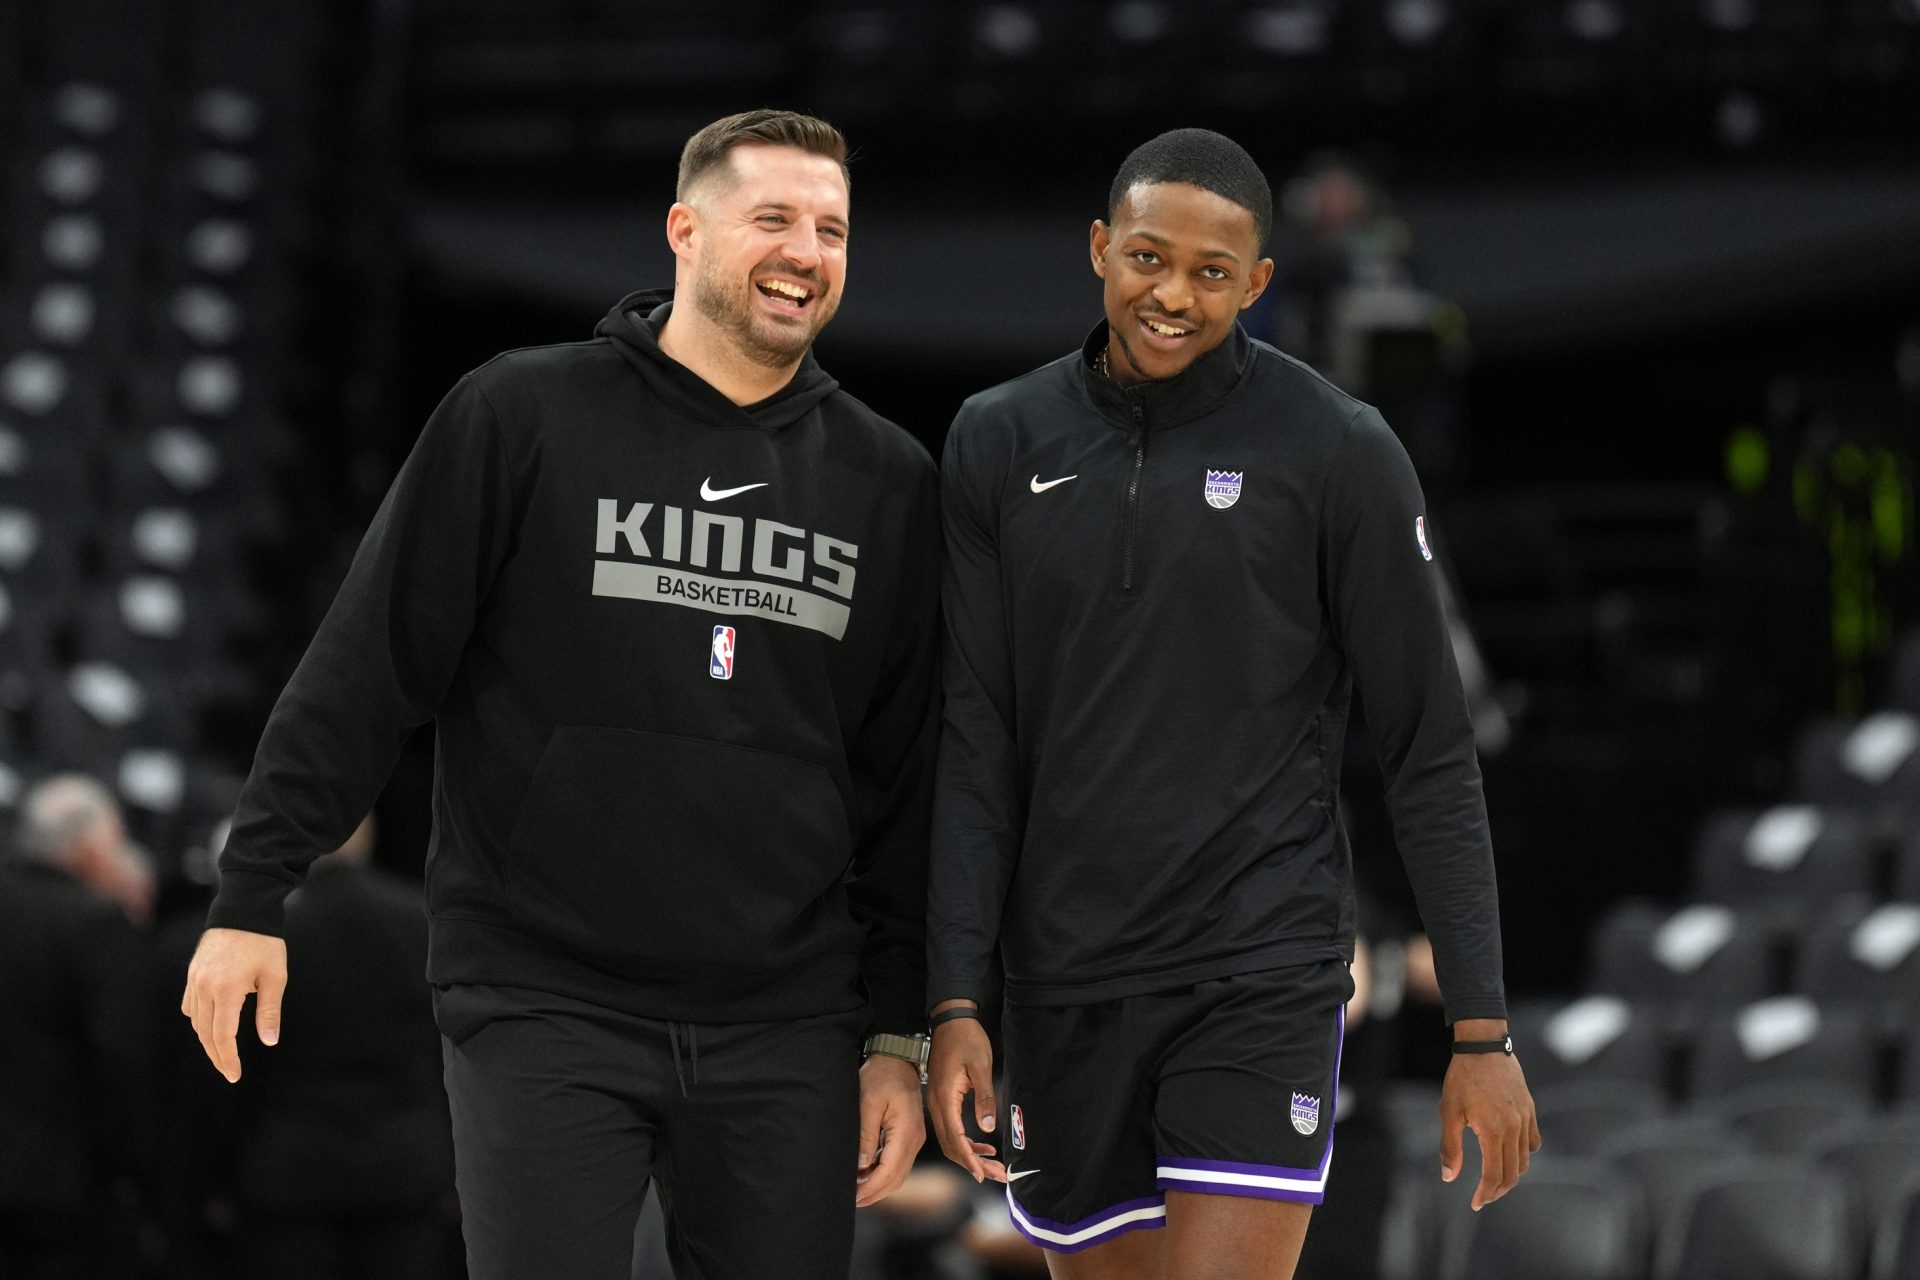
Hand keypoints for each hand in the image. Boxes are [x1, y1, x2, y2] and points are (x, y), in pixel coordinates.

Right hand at [181, 927, 286, 1082]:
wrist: (243, 909)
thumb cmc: (264, 943)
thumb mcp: (275, 977)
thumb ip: (269, 1011)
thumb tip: (269, 1041)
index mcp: (227, 989)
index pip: (223, 1035)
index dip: (228, 1059)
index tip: (234, 1075)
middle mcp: (205, 987)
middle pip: (205, 1034)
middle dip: (217, 1056)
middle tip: (229, 1072)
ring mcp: (194, 980)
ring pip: (195, 1021)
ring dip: (207, 1040)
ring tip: (223, 1053)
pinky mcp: (191, 974)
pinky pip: (190, 1005)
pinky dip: (199, 1020)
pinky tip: (211, 1026)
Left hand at [856, 1053, 925, 1206]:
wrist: (897, 1058)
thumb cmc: (881, 1075)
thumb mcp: (868, 1103)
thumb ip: (866, 1136)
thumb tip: (863, 1166)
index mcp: (907, 1132)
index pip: (889, 1171)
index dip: (871, 1187)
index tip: (852, 1196)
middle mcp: (914, 1139)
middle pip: (896, 1178)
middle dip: (874, 1192)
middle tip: (851, 1200)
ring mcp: (914, 1138)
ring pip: (898, 1174)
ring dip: (878, 1185)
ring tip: (856, 1191)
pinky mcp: (909, 1136)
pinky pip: (897, 1162)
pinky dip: (883, 1173)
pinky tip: (866, 1174)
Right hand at [926, 1004, 1004, 1182]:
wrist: (951, 1020)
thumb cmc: (967, 1039)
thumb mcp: (980, 1066)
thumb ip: (984, 1097)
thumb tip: (988, 1127)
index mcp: (944, 1097)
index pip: (955, 1137)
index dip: (968, 1159)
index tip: (981, 1174)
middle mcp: (937, 1104)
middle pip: (951, 1144)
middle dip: (972, 1164)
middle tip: (996, 1176)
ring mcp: (937, 1103)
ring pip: (951, 1139)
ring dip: (970, 1156)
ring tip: (994, 1168)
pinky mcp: (942, 1100)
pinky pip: (952, 1129)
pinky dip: (966, 1142)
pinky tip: (984, 1148)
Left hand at [1439, 1023, 1539, 1210]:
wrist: (1484, 1046)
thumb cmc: (1462, 1078)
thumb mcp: (1449, 1112)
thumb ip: (1450, 1147)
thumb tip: (1449, 1177)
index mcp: (1493, 1132)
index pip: (1494, 1176)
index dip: (1485, 1194)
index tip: (1475, 1203)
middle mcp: (1514, 1129)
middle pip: (1513, 1174)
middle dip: (1498, 1190)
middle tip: (1484, 1197)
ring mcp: (1525, 1119)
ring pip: (1525, 1160)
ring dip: (1512, 1175)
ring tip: (1495, 1180)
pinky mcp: (1530, 1110)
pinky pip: (1533, 1142)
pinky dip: (1524, 1155)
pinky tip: (1509, 1154)